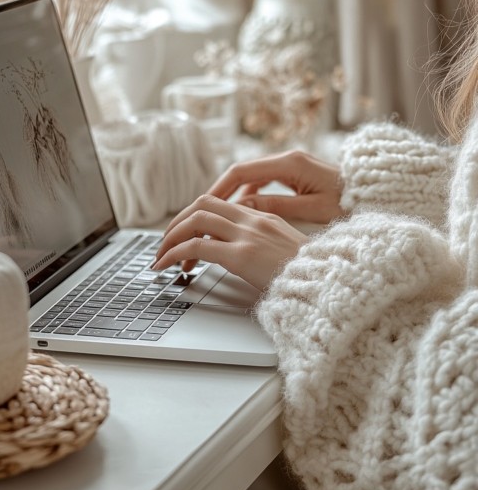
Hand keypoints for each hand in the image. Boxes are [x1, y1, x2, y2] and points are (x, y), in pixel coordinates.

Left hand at [152, 194, 307, 289]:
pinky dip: (174, 253)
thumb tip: (244, 258)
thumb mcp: (288, 253)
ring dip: (171, 237)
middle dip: (178, 221)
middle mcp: (254, 220)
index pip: (221, 205)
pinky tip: (167, 266)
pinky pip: (195, 247)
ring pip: (195, 220)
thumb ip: (265, 247)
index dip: (198, 218)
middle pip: (203, 204)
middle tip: (165, 242)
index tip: (187, 236)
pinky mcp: (241, 256)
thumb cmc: (311, 277)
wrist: (329, 284)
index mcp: (265, 218)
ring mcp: (247, 236)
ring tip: (160, 256)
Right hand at [207, 150, 344, 224]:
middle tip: (205, 212)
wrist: (376, 194)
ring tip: (221, 214)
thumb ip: (276, 207)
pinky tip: (245, 211)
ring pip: (253, 177)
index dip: (220, 188)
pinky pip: (265, 181)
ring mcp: (292, 165)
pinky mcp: (297, 174)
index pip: (242, 171)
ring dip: (236, 194)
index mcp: (290, 163)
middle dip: (222, 191)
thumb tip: (243, 206)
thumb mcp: (312, 210)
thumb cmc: (350, 204)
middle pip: (243, 172)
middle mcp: (288, 159)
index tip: (204, 204)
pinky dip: (251, 194)